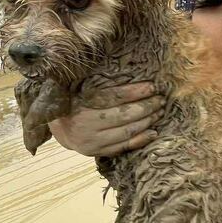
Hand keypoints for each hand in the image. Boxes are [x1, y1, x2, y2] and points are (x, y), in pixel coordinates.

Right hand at [49, 82, 164, 156]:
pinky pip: (123, 146)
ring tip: (159, 112)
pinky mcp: (97, 152)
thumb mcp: (82, 88)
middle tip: (161, 100)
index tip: (152, 86)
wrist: (60, 128)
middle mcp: (85, 124)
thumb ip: (100, 82)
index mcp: (80, 103)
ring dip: (147, 121)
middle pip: (123, 115)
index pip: (113, 97)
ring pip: (126, 131)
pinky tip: (153, 132)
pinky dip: (140, 139)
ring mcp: (91, 141)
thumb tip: (131, 70)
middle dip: (146, 107)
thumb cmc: (75, 102)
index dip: (135, 91)